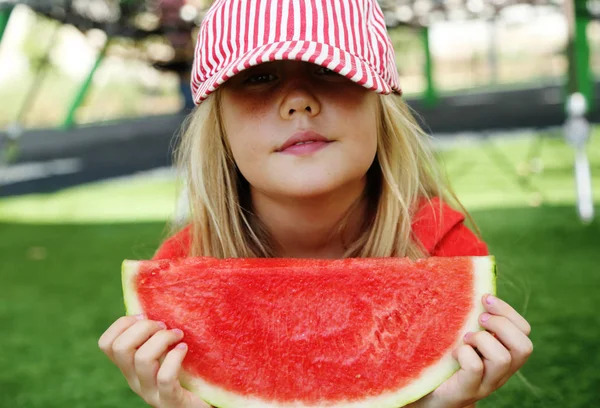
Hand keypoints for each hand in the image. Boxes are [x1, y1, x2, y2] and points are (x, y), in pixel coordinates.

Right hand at [98, 315, 209, 407]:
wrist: (199, 406)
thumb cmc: (188, 375)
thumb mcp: (165, 354)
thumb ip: (155, 336)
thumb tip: (154, 303)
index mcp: (130, 367)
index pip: (106, 344)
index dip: (122, 324)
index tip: (145, 316)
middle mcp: (134, 380)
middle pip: (121, 348)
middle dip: (143, 328)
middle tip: (164, 326)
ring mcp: (151, 393)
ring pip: (142, 359)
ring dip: (162, 339)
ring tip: (178, 336)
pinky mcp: (170, 401)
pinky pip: (165, 377)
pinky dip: (175, 358)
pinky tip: (184, 349)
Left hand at [415, 294, 532, 407]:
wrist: (425, 391)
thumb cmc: (443, 357)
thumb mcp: (462, 334)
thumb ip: (471, 318)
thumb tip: (469, 284)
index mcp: (503, 353)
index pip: (524, 331)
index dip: (508, 311)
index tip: (485, 298)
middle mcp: (501, 371)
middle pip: (524, 346)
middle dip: (501, 325)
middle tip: (478, 319)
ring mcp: (486, 384)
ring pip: (503, 358)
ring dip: (482, 340)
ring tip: (465, 338)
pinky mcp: (467, 391)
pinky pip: (475, 368)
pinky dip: (464, 354)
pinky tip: (453, 353)